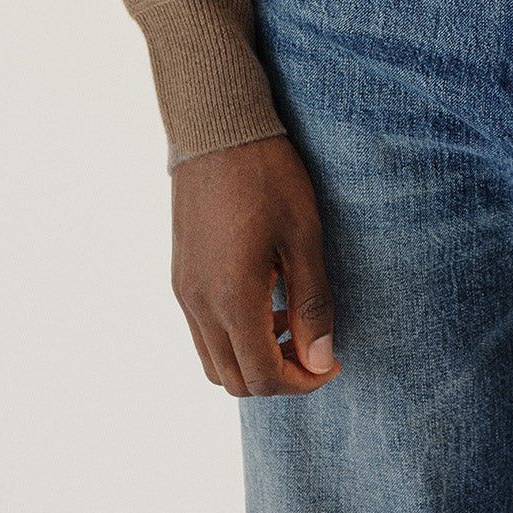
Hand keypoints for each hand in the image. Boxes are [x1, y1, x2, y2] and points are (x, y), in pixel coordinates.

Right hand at [171, 134, 341, 396]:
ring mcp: (184, 292)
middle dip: (278, 378)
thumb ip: (312, 304)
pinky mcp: (180, 276)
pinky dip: (233, 338)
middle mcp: (199, 305)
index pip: (263, 378)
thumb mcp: (303, 237)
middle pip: (235, 381)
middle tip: (315, 349)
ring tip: (289, 322)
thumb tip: (321, 361)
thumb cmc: (267, 176)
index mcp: (232, 299)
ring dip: (253, 360)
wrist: (216, 129)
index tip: (332, 363)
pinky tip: (263, 300)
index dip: (303, 383)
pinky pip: (201, 333)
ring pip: (214, 362)